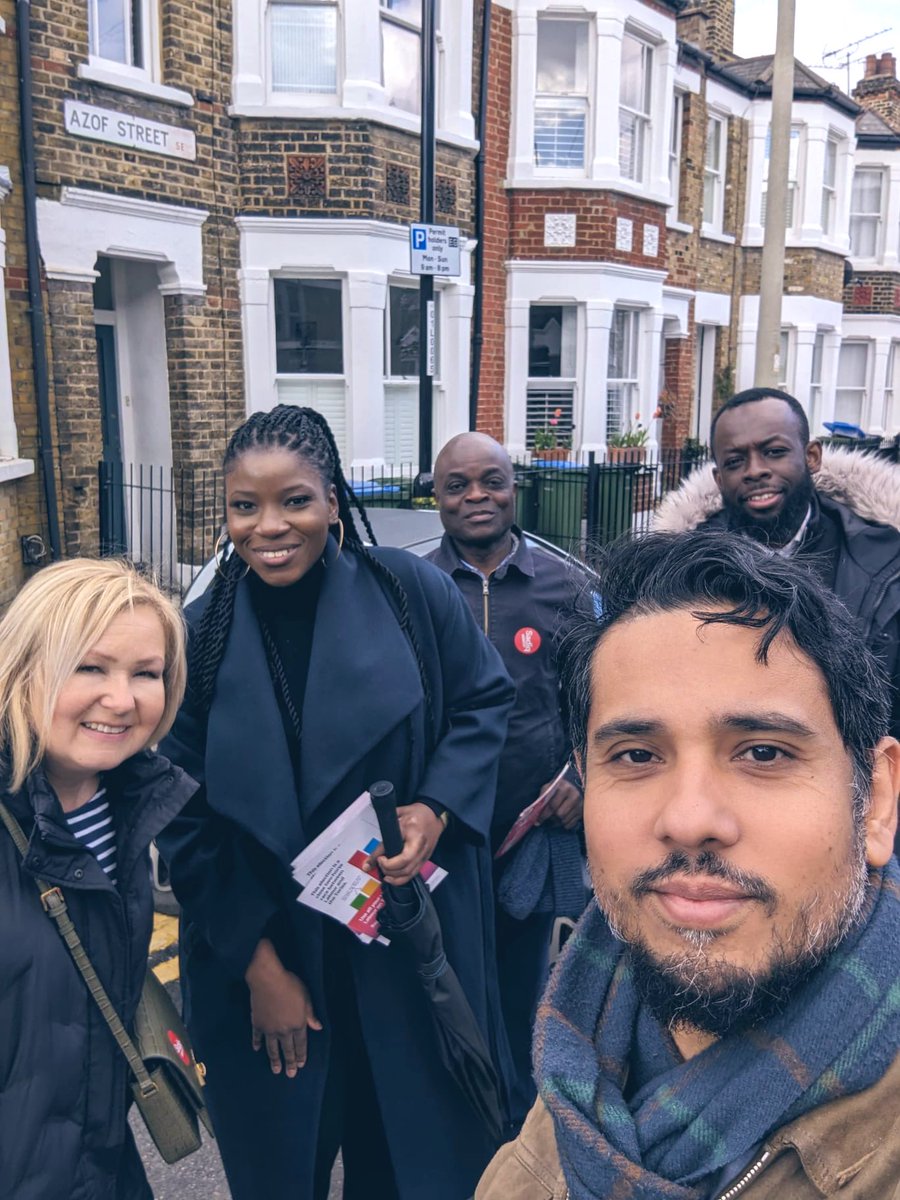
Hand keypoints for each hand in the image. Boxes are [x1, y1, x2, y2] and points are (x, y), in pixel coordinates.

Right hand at [244, 939, 321, 1077]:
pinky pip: (257, 1036)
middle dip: (290, 1062)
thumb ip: (310, 1015)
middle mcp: (284, 1030)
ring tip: (276, 1070)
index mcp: (297, 1024)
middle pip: (287, 1049)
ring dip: (274, 1059)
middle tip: (290, 1075)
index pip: (301, 1044)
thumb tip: (318, 1027)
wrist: (267, 980)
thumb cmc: (290, 986)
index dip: (301, 1055)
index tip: (301, 1065)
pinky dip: (257, 1043)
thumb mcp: (306, 998)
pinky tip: (256, 1049)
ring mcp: (269, 1029)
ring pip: (272, 1048)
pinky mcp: (257, 1023)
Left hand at [365, 802, 443, 885]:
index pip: (403, 857)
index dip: (388, 863)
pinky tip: (393, 877)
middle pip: (405, 869)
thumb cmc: (416, 813)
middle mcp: (421, 848)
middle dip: (389, 870)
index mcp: (415, 835)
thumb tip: (372, 850)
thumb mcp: (397, 818)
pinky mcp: (425, 859)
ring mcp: (424, 855)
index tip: (379, 859)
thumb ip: (385, 835)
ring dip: (394, 878)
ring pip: (409, 874)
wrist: (434, 814)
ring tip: (384, 874)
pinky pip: (413, 874)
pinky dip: (402, 879)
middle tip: (380, 864)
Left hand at [538, 777, 582, 830]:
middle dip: (551, 818)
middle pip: (560, 814)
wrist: (574, 783)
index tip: (538, 821)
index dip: (544, 815)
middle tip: (547, 818)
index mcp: (564, 788)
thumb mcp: (548, 787)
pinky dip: (564, 824)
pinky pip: (571, 824)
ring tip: (554, 817)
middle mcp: (574, 796)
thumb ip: (542, 799)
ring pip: (565, 820)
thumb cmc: (557, 786)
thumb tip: (535, 815)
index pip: (553, 805)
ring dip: (557, 822)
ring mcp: (580, 804)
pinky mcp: (582, 811)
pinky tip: (562, 818)